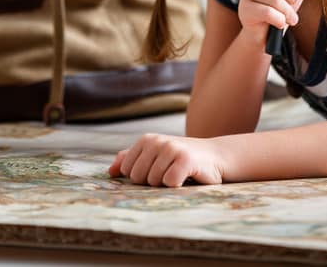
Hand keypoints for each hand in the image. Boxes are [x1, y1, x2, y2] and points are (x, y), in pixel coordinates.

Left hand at [108, 133, 226, 186]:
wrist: (215, 156)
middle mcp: (157, 141)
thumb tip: (110, 171)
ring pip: (154, 182)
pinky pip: (170, 183)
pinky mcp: (185, 159)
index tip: (159, 170)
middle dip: (154, 182)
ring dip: (167, 184)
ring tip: (179, 174)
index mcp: (146, 140)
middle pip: (139, 178)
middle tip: (170, 173)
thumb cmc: (182, 159)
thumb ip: (132, 160)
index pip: (128, 170)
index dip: (143, 177)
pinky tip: (187, 177)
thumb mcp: (155, 156)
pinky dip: (178, 186)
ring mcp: (171, 149)